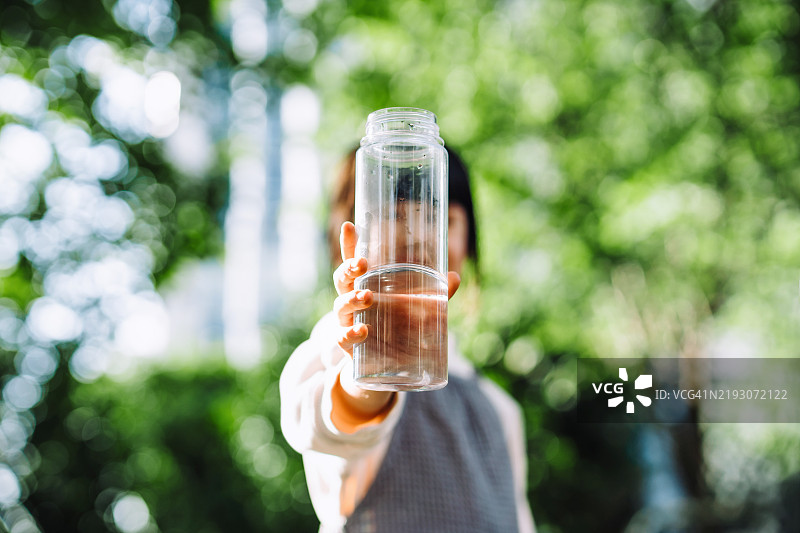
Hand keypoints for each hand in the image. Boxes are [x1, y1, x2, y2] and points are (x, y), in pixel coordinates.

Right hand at [332, 222, 460, 357]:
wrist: (390, 367)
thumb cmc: (400, 329)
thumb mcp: (419, 310)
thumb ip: (436, 296)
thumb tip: (454, 277)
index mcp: (366, 285)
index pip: (353, 261)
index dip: (349, 244)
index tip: (349, 224)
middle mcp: (352, 301)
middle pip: (342, 279)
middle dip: (348, 269)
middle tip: (362, 263)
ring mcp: (348, 322)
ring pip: (340, 306)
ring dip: (351, 299)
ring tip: (366, 297)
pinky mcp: (348, 346)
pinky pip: (343, 337)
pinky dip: (351, 334)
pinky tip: (363, 331)